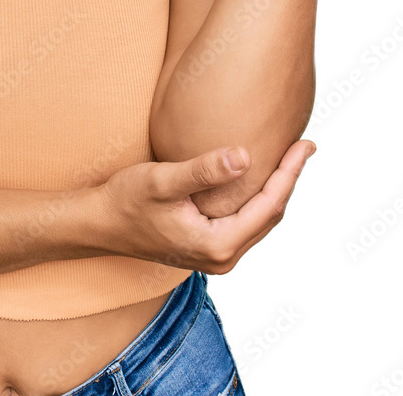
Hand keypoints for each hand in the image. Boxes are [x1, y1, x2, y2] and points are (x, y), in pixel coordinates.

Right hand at [95, 140, 314, 273]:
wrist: (98, 225)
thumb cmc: (125, 201)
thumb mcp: (163, 181)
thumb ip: (204, 171)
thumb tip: (246, 156)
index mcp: (218, 245)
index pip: (269, 205)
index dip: (290, 173)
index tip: (305, 144)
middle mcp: (222, 258)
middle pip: (270, 215)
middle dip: (288, 179)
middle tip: (303, 145)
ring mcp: (215, 256)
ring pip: (258, 220)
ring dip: (275, 189)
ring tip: (288, 158)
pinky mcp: (207, 246)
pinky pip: (244, 222)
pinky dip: (256, 198)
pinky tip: (256, 176)